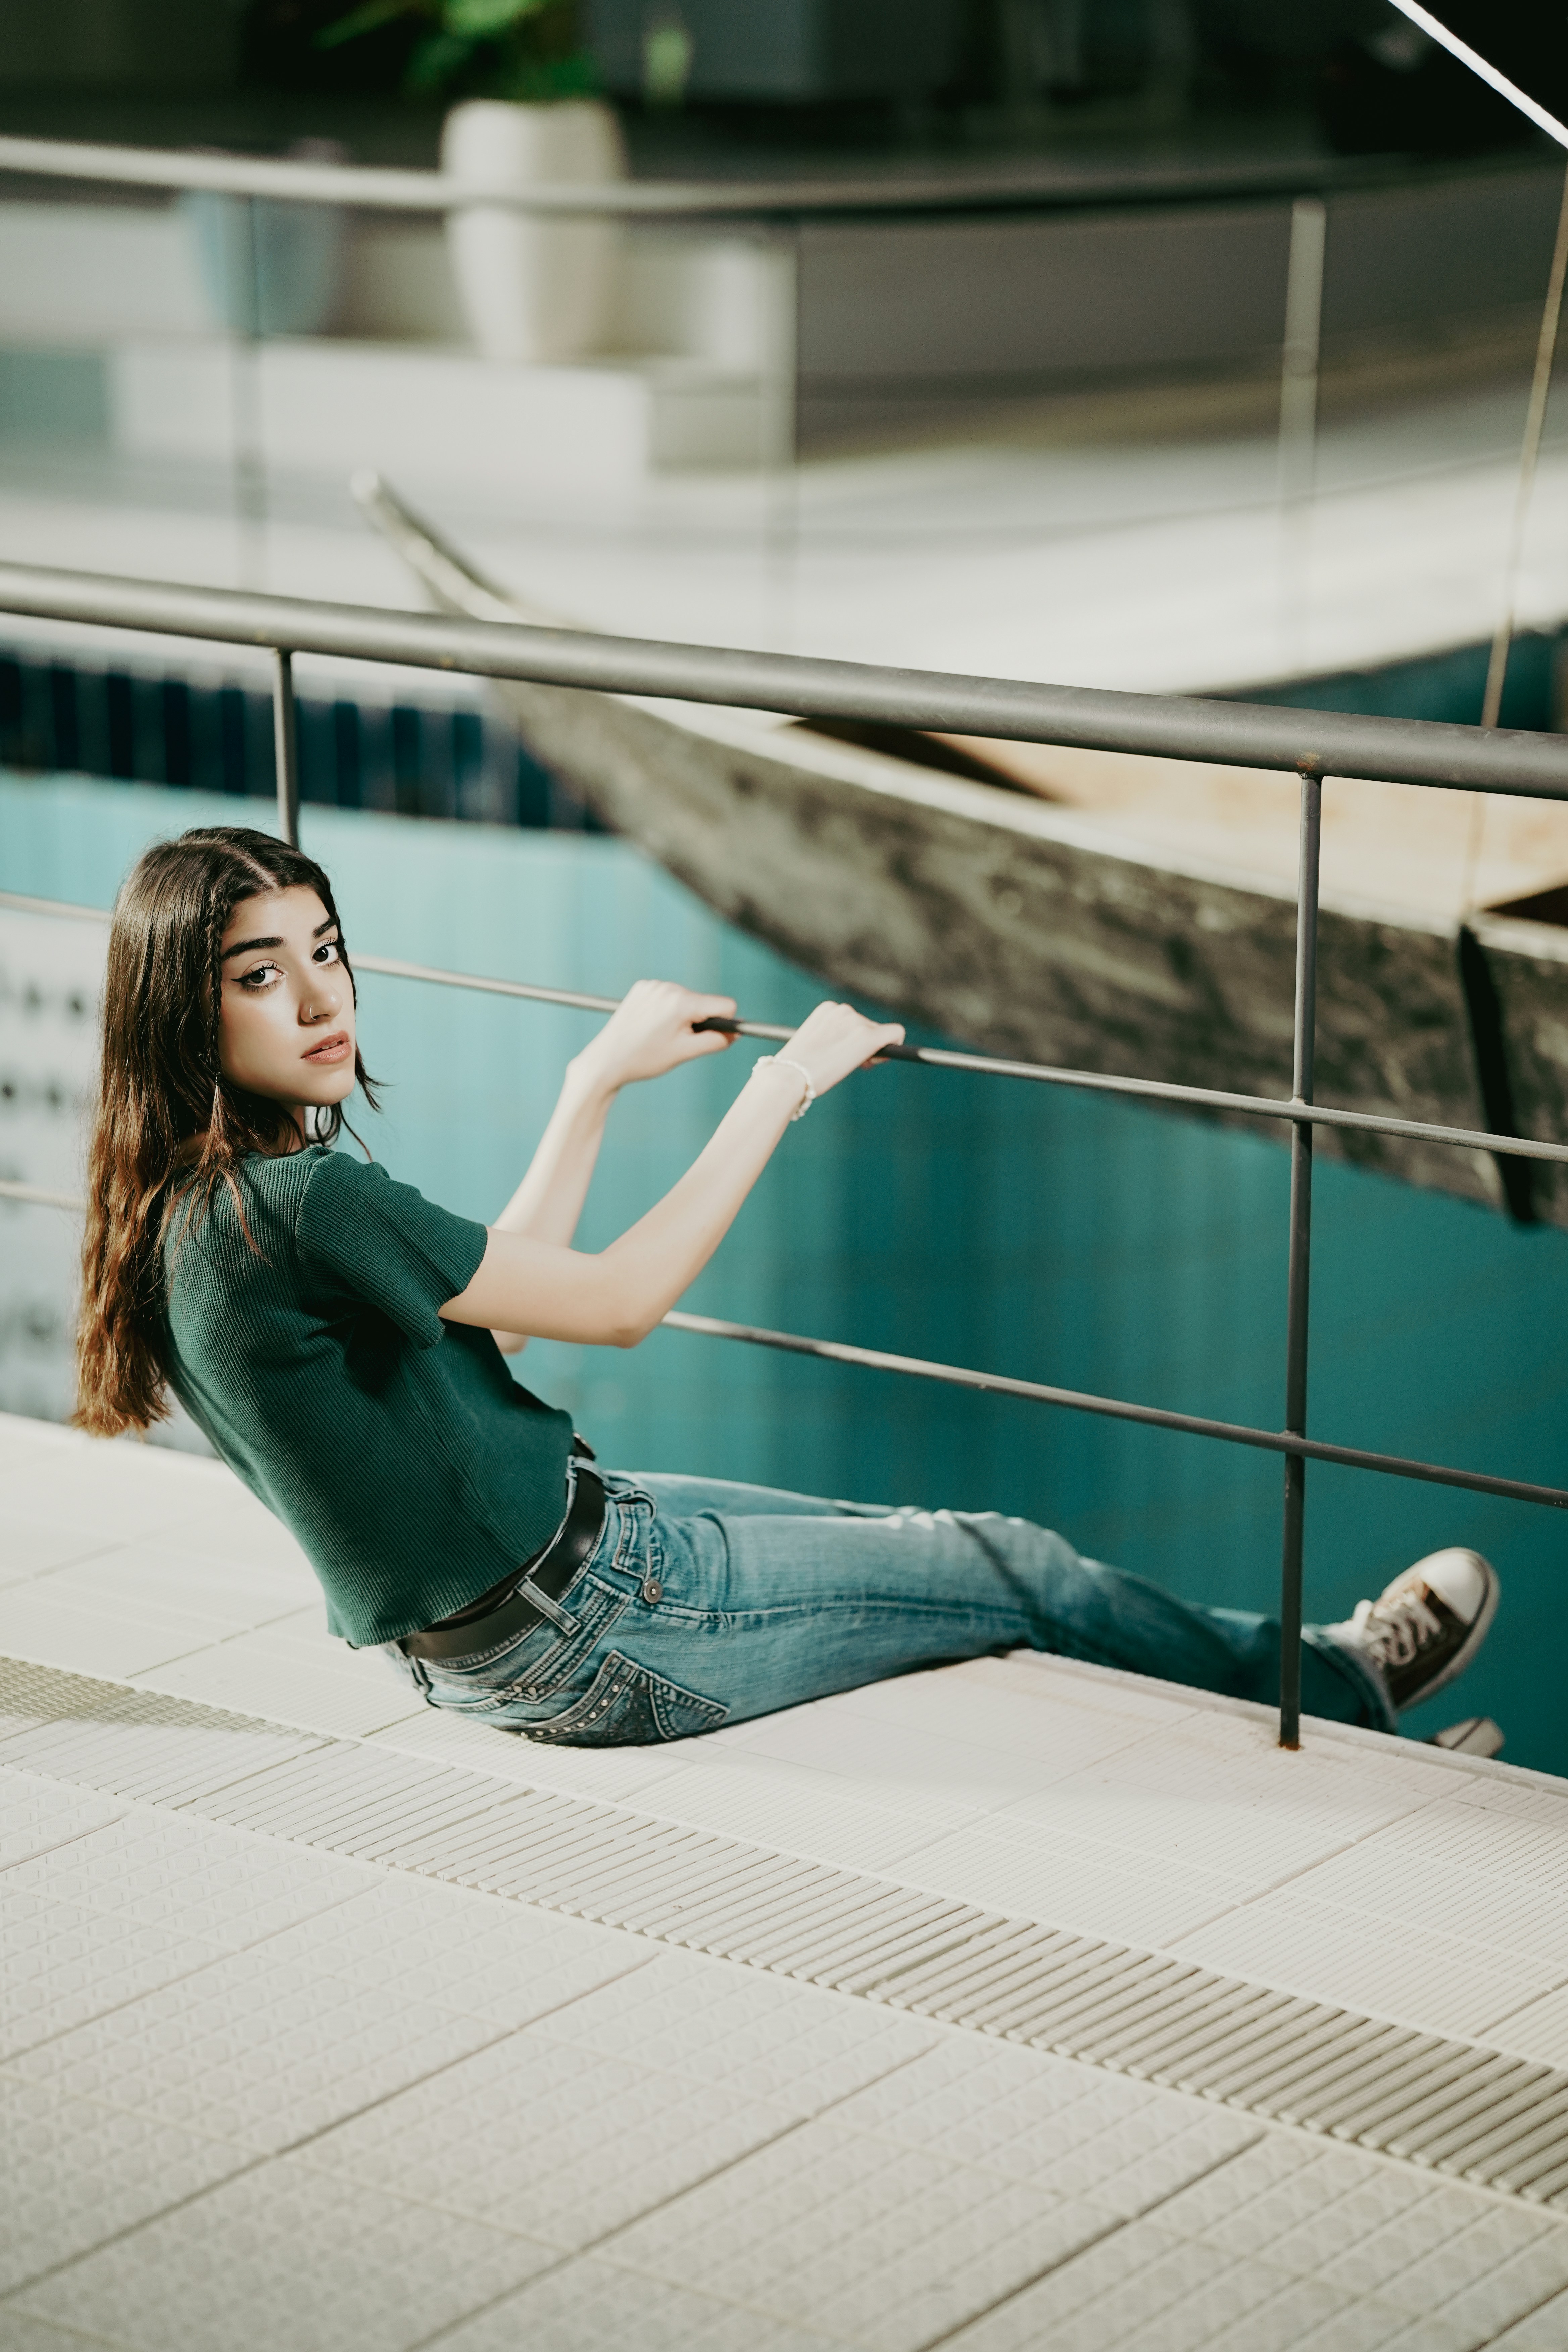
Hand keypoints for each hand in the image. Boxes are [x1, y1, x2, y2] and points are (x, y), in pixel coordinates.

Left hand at [573, 979, 737, 1091]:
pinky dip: (665, 1010)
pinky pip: (666, 996)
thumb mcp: (685, 1053)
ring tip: (660, 1035)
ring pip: (685, 1000)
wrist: (607, 1060)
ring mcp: (653, 986)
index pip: (725, 1005)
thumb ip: (716, 1041)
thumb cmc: (645, 1059)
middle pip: (703, 1003)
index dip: (725, 1023)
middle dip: (697, 1021)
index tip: (712, 1037)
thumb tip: (735, 1033)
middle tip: (675, 1041)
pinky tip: (650, 1025)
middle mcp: (668, 988)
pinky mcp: (642, 988)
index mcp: (681, 1003)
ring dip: (680, 1016)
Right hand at [761, 1000, 904, 1102]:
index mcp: (827, 1009)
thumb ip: (830, 1040)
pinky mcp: (868, 1037)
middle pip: (868, 1026)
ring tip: (856, 1066)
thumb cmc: (794, 1070)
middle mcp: (842, 1010)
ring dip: (873, 1051)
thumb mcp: (811, 1046)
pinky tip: (879, 1059)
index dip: (852, 1039)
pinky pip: (896, 1033)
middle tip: (854, 1066)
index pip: (852, 1021)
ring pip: (881, 1033)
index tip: (842, 1055)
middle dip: (864, 1046)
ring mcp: (856, 1022)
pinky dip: (896, 1045)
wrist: (789, 1077)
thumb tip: (846, 1049)